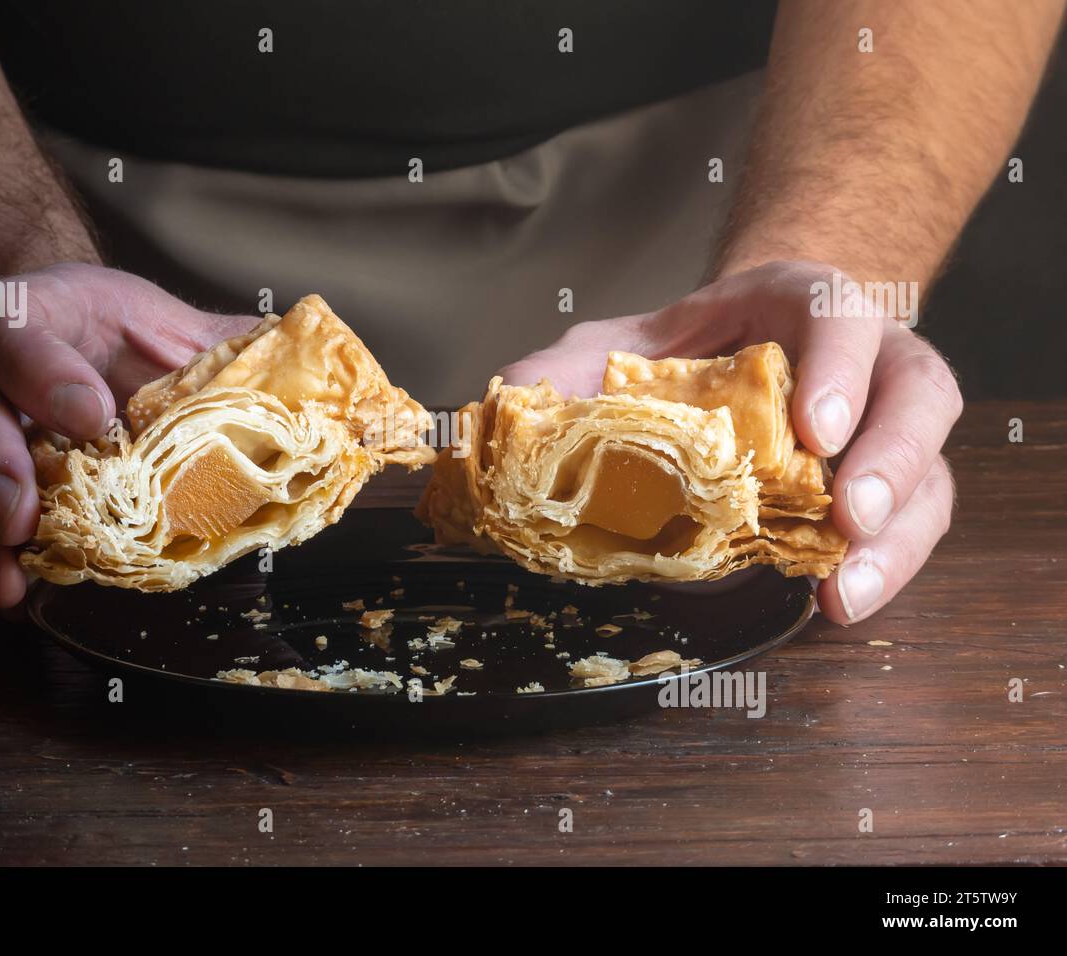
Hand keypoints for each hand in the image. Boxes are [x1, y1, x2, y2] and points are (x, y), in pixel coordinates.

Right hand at [0, 262, 262, 607]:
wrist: (81, 337)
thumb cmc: (128, 337)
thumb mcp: (182, 328)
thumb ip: (242, 355)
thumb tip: (337, 393)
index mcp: (35, 319)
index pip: (14, 330)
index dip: (42, 372)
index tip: (94, 415)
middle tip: (24, 515)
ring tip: (10, 582)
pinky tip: (15, 597)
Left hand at [498, 261, 960, 623]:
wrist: (726, 352)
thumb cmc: (682, 349)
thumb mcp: (618, 343)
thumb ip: (565, 369)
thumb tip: (505, 406)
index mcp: (801, 306)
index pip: (840, 312)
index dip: (839, 365)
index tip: (815, 428)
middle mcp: (865, 361)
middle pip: (918, 393)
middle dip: (892, 457)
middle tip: (850, 517)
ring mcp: (883, 426)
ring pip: (930, 471)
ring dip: (900, 537)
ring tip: (846, 592)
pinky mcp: (883, 486)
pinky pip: (910, 525)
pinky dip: (884, 568)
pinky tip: (839, 604)